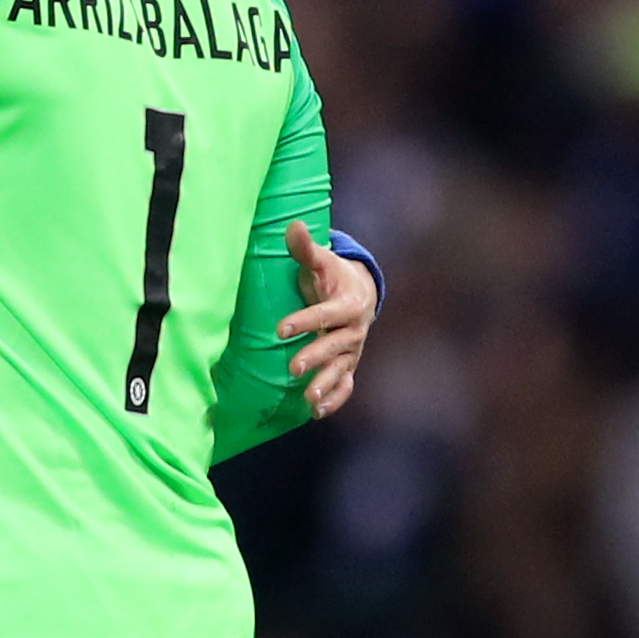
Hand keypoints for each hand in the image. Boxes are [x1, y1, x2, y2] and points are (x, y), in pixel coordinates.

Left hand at [278, 221, 376, 418]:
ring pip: (341, 369)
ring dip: (325, 385)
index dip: (304, 321)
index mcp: (347, 303)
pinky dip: (335, 399)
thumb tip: (292, 225)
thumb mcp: (320, 261)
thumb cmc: (331, 275)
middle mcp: (353, 330)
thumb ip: (304, 248)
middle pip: (335, 345)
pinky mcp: (349, 364)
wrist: (358, 292)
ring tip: (308, 399)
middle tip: (292, 368)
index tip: (280, 329)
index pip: (325, 314)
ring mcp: (352, 350)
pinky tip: (316, 412)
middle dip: (315, 357)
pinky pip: (346, 385)